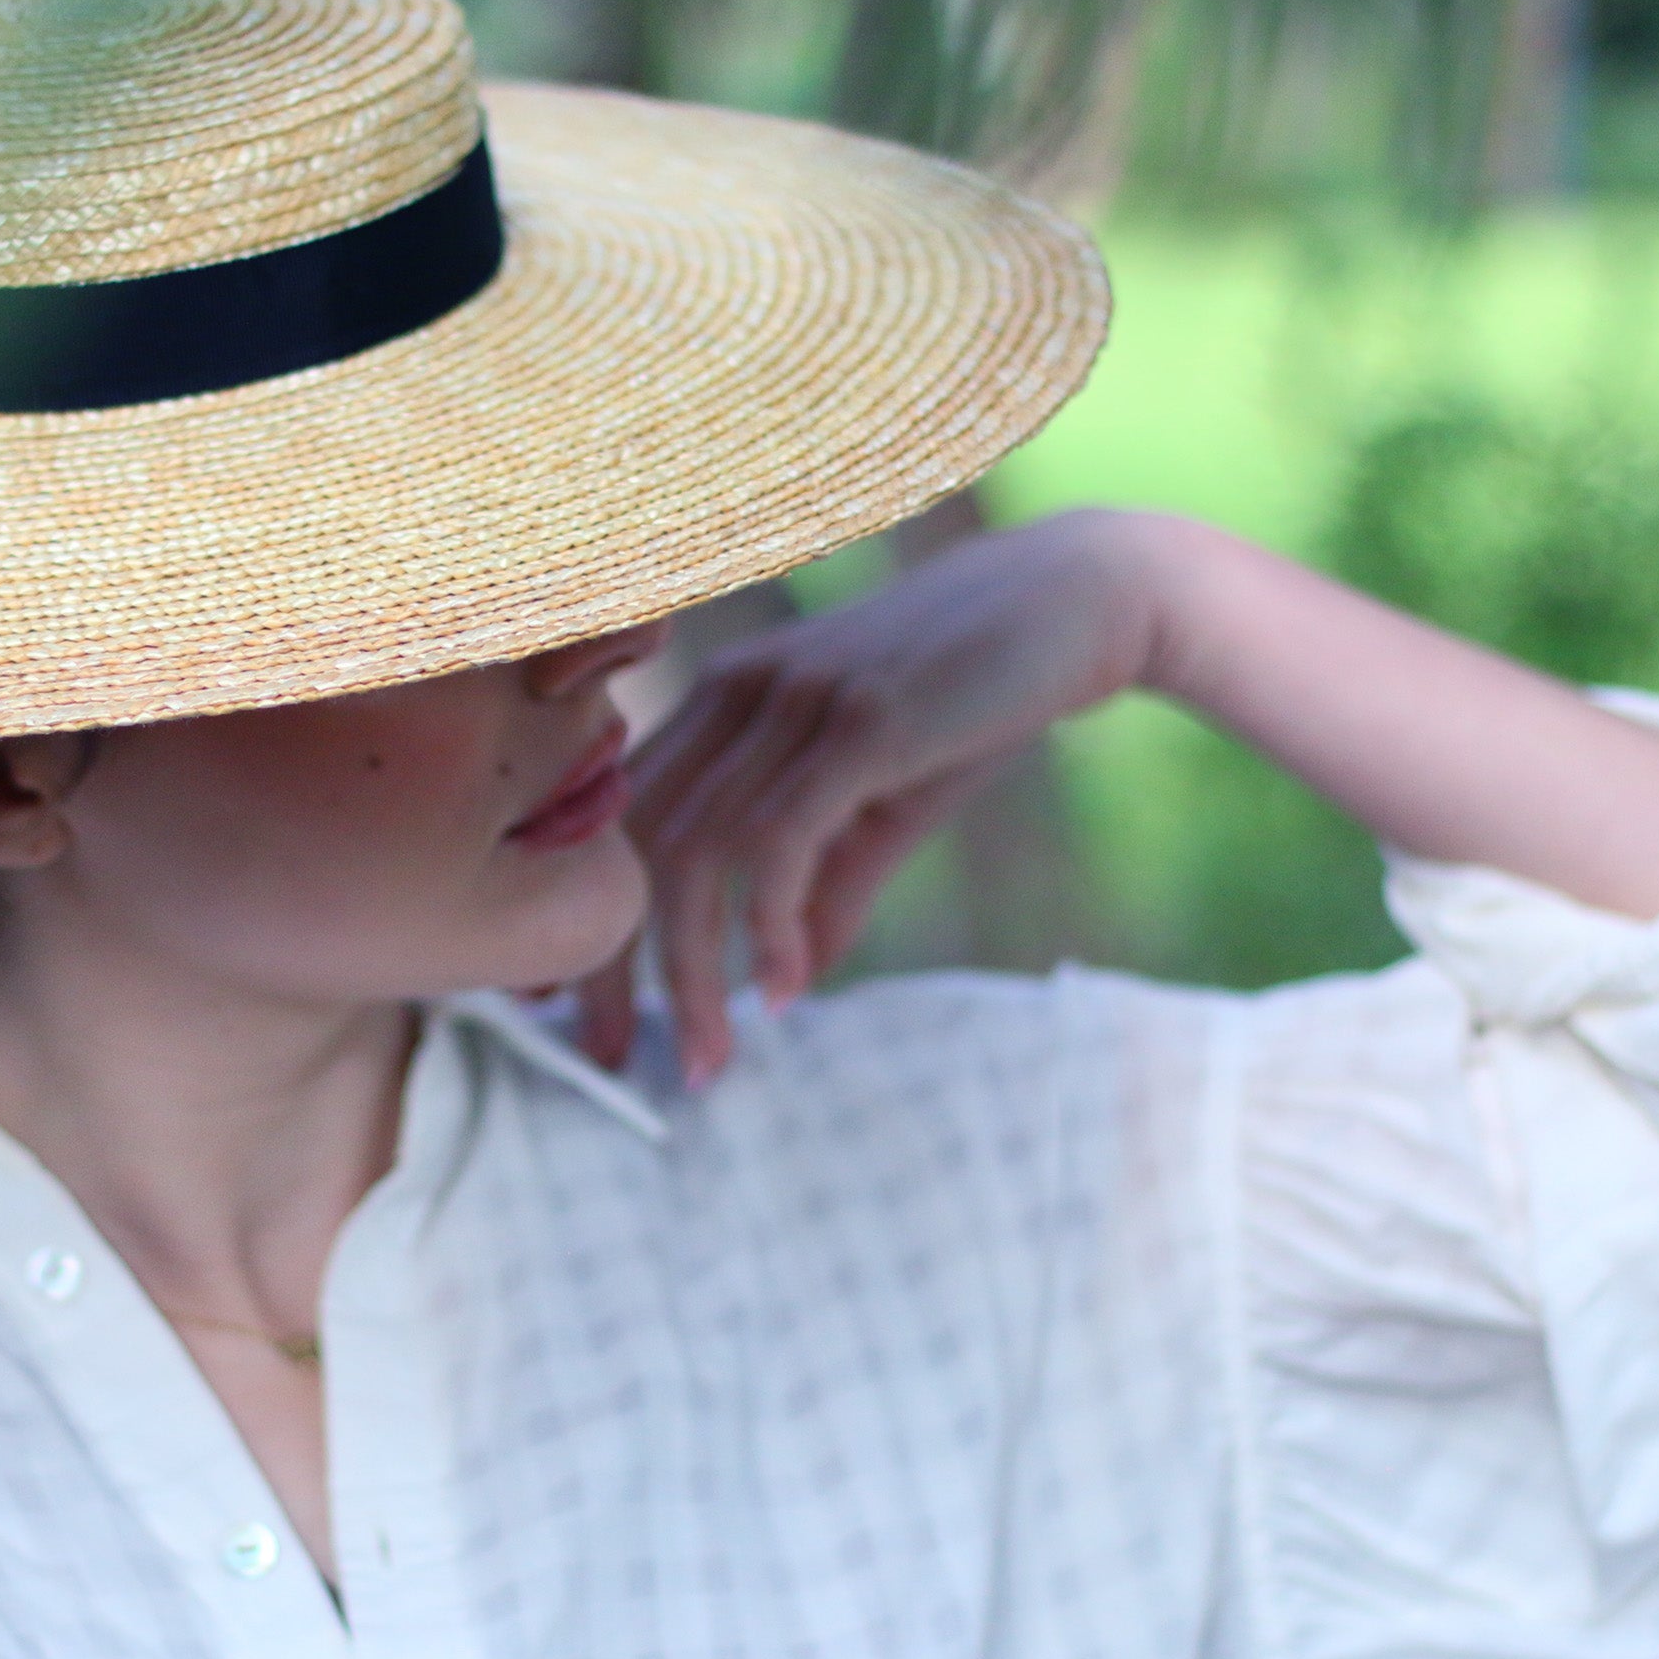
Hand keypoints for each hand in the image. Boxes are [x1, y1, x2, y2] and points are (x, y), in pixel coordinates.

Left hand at [577, 509, 1162, 1082]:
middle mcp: (735, 693)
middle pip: (635, 847)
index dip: (591, 920)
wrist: (1078, 601)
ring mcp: (791, 701)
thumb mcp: (886, 805)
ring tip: (708, 1056)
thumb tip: (789, 983)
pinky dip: (771, 927)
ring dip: (693, 971)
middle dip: (613, 965)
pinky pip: (779, 840)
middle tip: (616, 1058)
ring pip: (698, 854)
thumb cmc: (975, 698)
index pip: (620, 824)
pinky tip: (785, 990)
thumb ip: (829, 888)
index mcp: (720, 702)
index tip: (580, 1010)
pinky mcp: (855, 720)